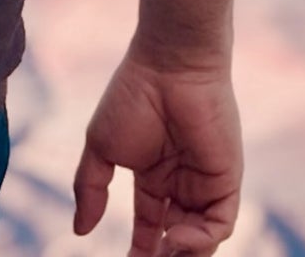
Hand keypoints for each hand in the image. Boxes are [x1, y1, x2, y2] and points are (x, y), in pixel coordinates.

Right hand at [72, 45, 242, 256]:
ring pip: (200, 240)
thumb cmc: (131, 97)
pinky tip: (174, 237)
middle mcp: (182, 186)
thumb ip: (89, 188)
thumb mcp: (100, 147)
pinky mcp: (225, 182)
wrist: (167, 67)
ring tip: (158, 255)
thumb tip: (79, 231)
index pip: (150, 227)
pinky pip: (218, 225)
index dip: (140, 251)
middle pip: (176, 240)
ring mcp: (205, 185)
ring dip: (179, 255)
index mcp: (153, 178)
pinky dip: (199, 240)